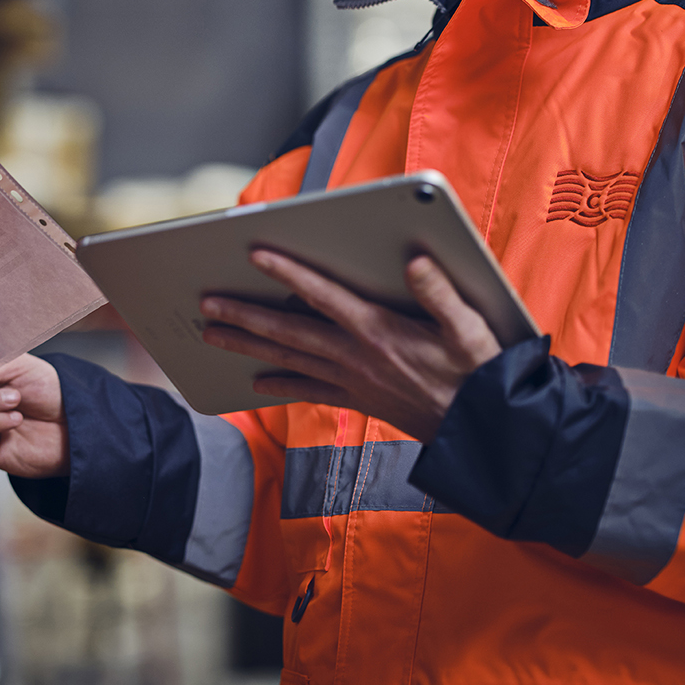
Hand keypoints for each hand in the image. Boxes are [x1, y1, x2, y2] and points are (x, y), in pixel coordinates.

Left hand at [199, 250, 500, 441]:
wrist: (479, 431)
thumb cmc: (477, 372)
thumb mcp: (469, 328)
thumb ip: (440, 292)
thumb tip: (415, 260)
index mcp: (378, 331)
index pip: (322, 294)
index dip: (288, 272)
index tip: (256, 254)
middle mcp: (355, 356)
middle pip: (288, 332)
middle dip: (244, 316)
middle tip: (205, 304)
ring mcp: (352, 381)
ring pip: (288, 360)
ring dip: (248, 346)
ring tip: (212, 336)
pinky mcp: (357, 399)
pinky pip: (308, 391)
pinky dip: (280, 385)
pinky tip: (256, 383)